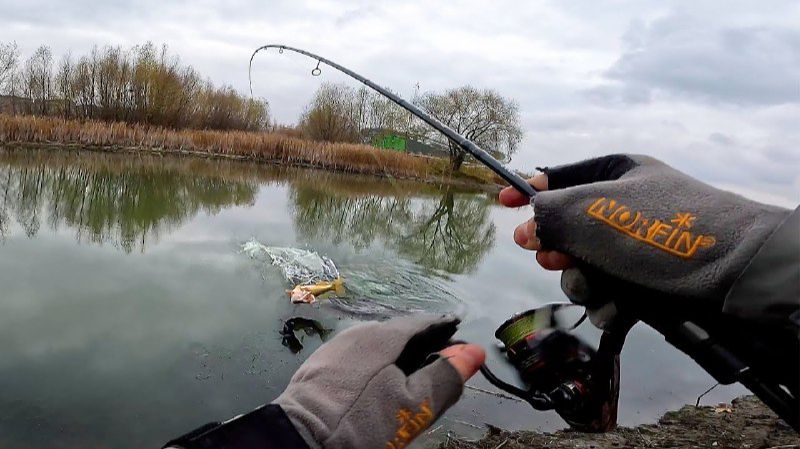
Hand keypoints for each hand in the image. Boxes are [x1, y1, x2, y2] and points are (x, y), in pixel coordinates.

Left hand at [274, 315, 484, 448]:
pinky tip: (376, 386)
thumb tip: (474, 352)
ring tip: (409, 381)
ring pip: (376, 345)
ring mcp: (336, 346)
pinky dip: (374, 366)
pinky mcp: (320, 364)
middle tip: (438, 370)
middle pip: (399, 333)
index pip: (424, 323)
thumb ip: (445, 376)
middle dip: (421, 347)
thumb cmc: (363, 421)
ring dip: (396, 357)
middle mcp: (358, 331)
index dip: (445, 333)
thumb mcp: (413, 404)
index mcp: (383, 334)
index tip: (461, 348)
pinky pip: (357, 357)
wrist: (302, 440)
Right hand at [500, 154, 790, 325]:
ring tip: (598, 285)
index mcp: (618, 173)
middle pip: (567, 229)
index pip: (561, 176)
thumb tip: (525, 225)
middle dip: (555, 247)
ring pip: (584, 267)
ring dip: (582, 281)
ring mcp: (637, 248)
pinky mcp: (647, 284)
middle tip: (550, 255)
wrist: (734, 274)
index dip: (528, 190)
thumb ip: (548, 213)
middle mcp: (625, 208)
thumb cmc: (661, 229)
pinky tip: (621, 307)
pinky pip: (610, 294)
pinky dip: (610, 304)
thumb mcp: (593, 210)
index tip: (500, 202)